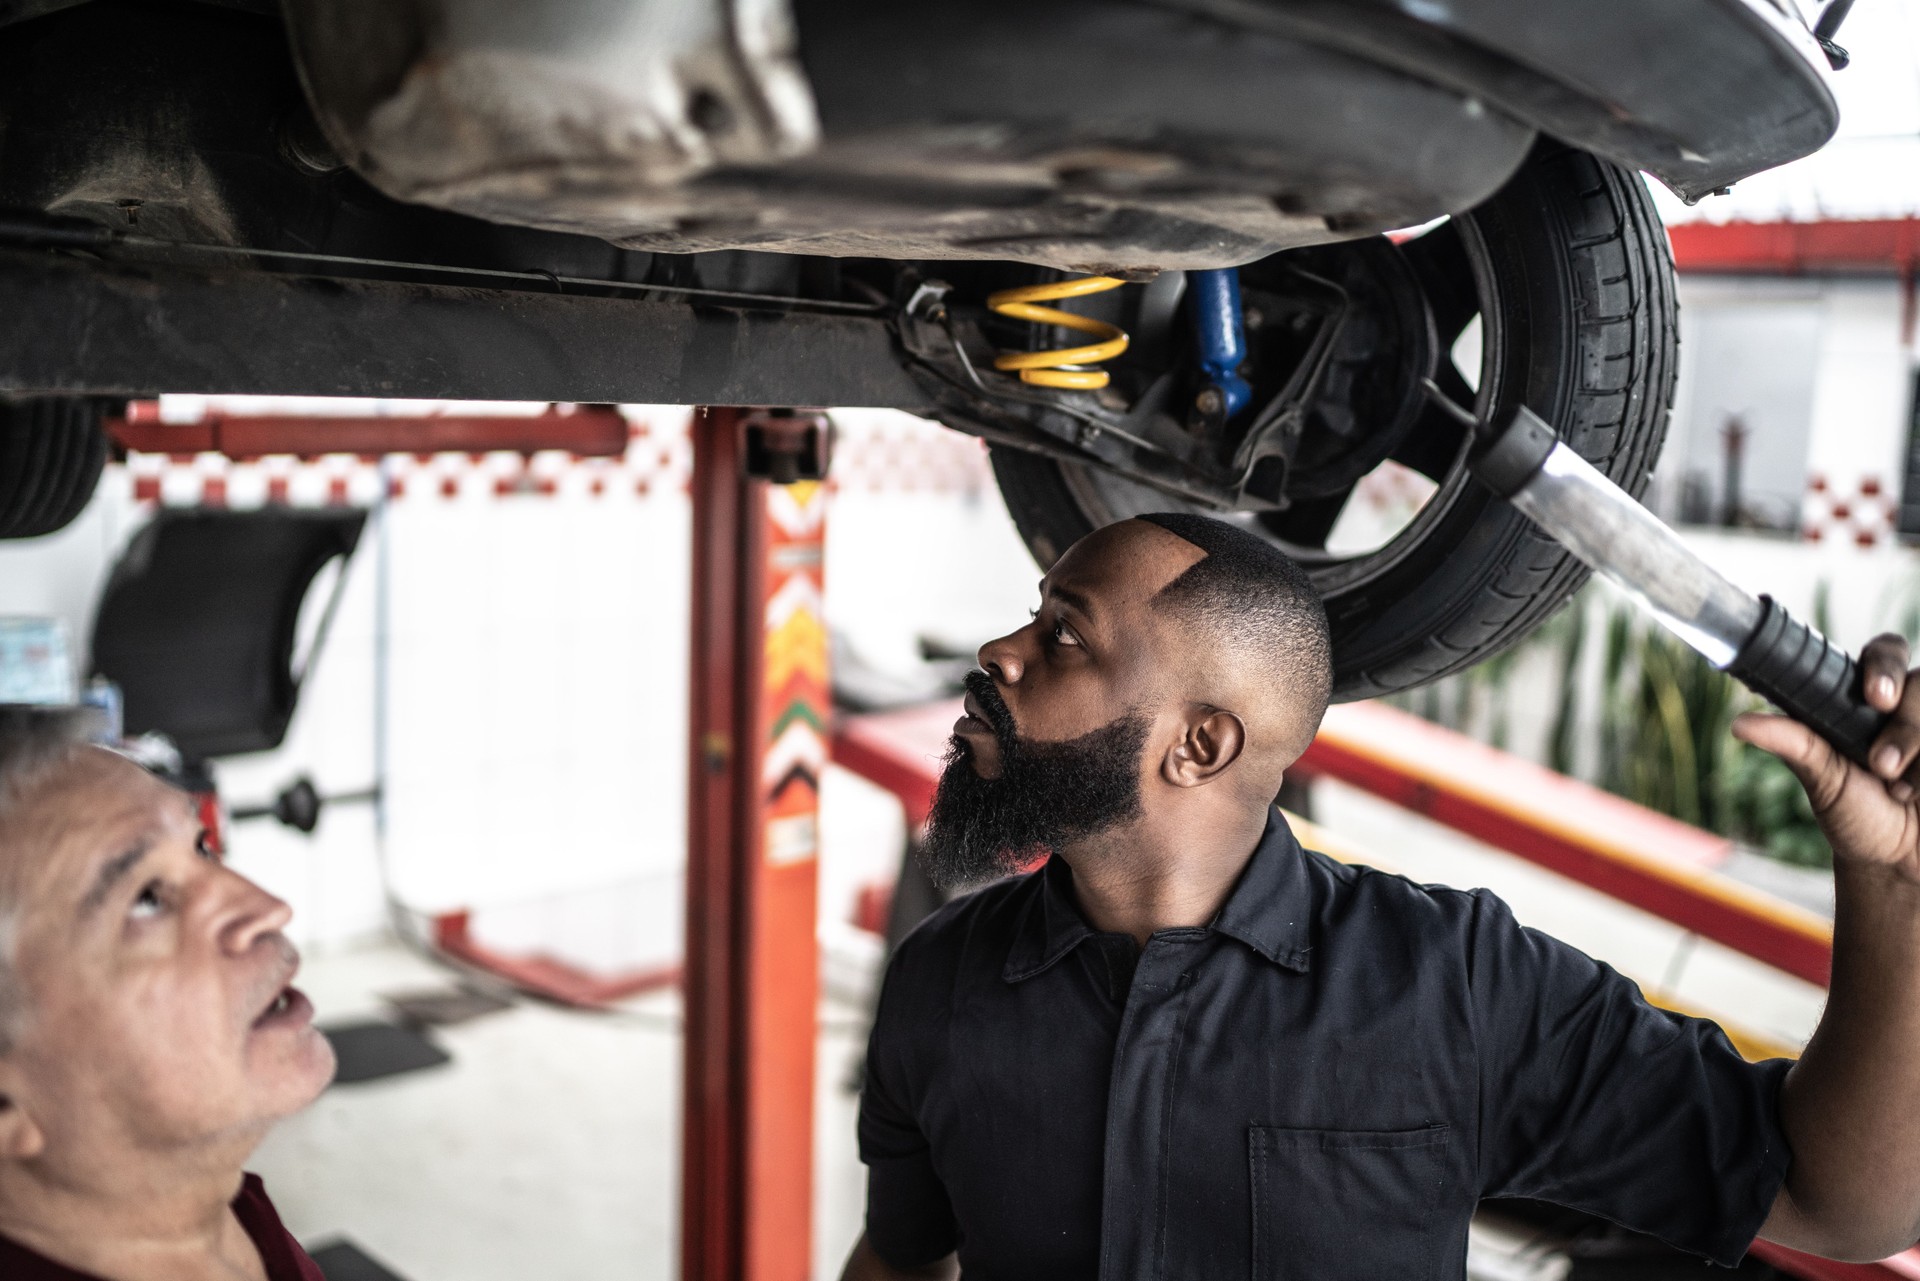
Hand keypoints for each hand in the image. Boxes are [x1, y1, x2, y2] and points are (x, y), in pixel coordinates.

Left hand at [1732, 633, 1919, 880]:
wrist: (1896, 863)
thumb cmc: (1855, 815)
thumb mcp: (1823, 780)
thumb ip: (1794, 744)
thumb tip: (1740, 723)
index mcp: (1870, 699)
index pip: (1886, 653)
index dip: (1885, 665)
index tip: (1876, 697)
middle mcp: (1910, 708)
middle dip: (1905, 726)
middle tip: (1881, 765)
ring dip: (1918, 754)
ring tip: (1899, 791)